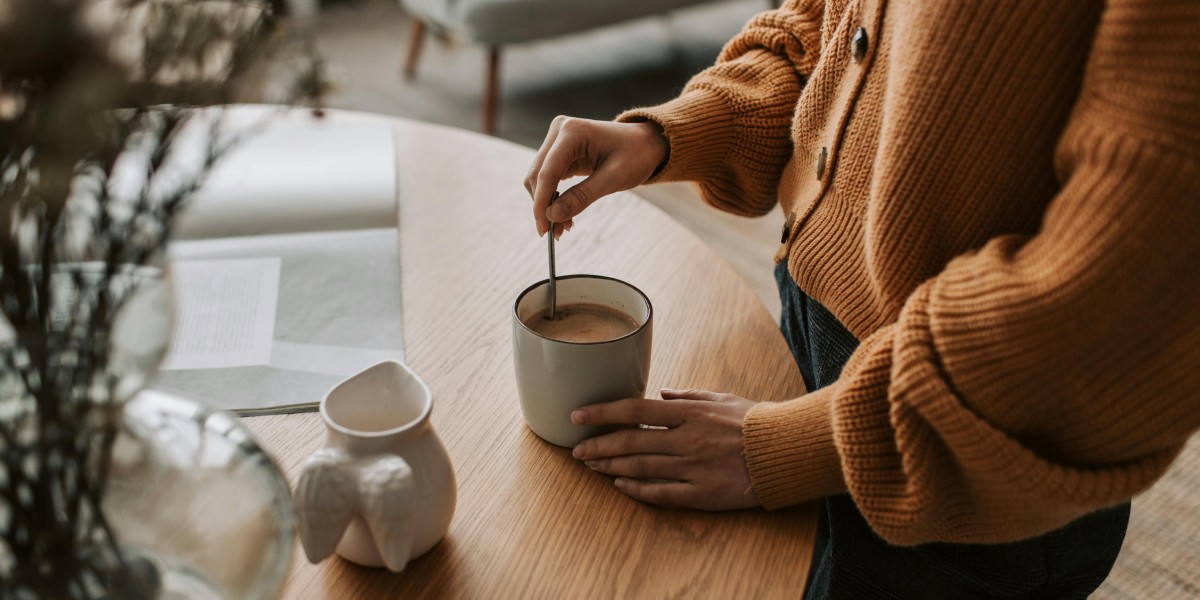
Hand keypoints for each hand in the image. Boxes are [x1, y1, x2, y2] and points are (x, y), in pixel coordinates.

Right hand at [524, 116, 667, 238]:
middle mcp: (560, 130)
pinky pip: (548, 178)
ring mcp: (558, 140)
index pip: (547, 172)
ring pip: (539, 178)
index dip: (541, 203)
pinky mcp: (560, 151)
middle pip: (537, 174)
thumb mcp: (613, 179)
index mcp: (572, 132)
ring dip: (546, 204)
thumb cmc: (636, 155)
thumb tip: (552, 216)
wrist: (646, 143)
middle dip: (543, 206)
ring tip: (562, 227)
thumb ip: (582, 197)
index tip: (543, 229)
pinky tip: (564, 215)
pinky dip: (553, 198)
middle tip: (553, 233)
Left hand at [570, 389, 759, 510]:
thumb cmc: (754, 422)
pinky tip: (621, 486)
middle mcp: (686, 440)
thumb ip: (688, 396)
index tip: (578, 415)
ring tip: (591, 466)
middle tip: (576, 449)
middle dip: (598, 446)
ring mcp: (693, 468)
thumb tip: (661, 393)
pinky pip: (662, 493)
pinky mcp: (703, 493)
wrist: (786, 451)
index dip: (602, 413)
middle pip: (631, 443)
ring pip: (640, 468)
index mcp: (689, 413)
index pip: (635, 411)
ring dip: (611, 467)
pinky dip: (638, 490)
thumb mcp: (721, 398)